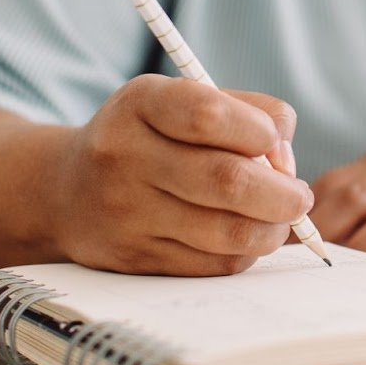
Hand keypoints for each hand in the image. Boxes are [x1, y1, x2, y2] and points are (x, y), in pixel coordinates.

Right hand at [52, 74, 312, 275]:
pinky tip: (246, 236)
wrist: (66, 190)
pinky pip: (212, 264)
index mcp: (139, 104)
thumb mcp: (180, 100)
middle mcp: (124, 157)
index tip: (276, 142)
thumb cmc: (148, 137)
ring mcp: (126, 213)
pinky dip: (245, 253)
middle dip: (282, 194)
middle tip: (300, 197)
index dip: (259, 131)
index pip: (208, 115)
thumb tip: (287, 156)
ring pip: (226, 232)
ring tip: (281, 219)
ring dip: (272, 229)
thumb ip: (244, 112)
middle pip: (226, 181)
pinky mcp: (134, 258)